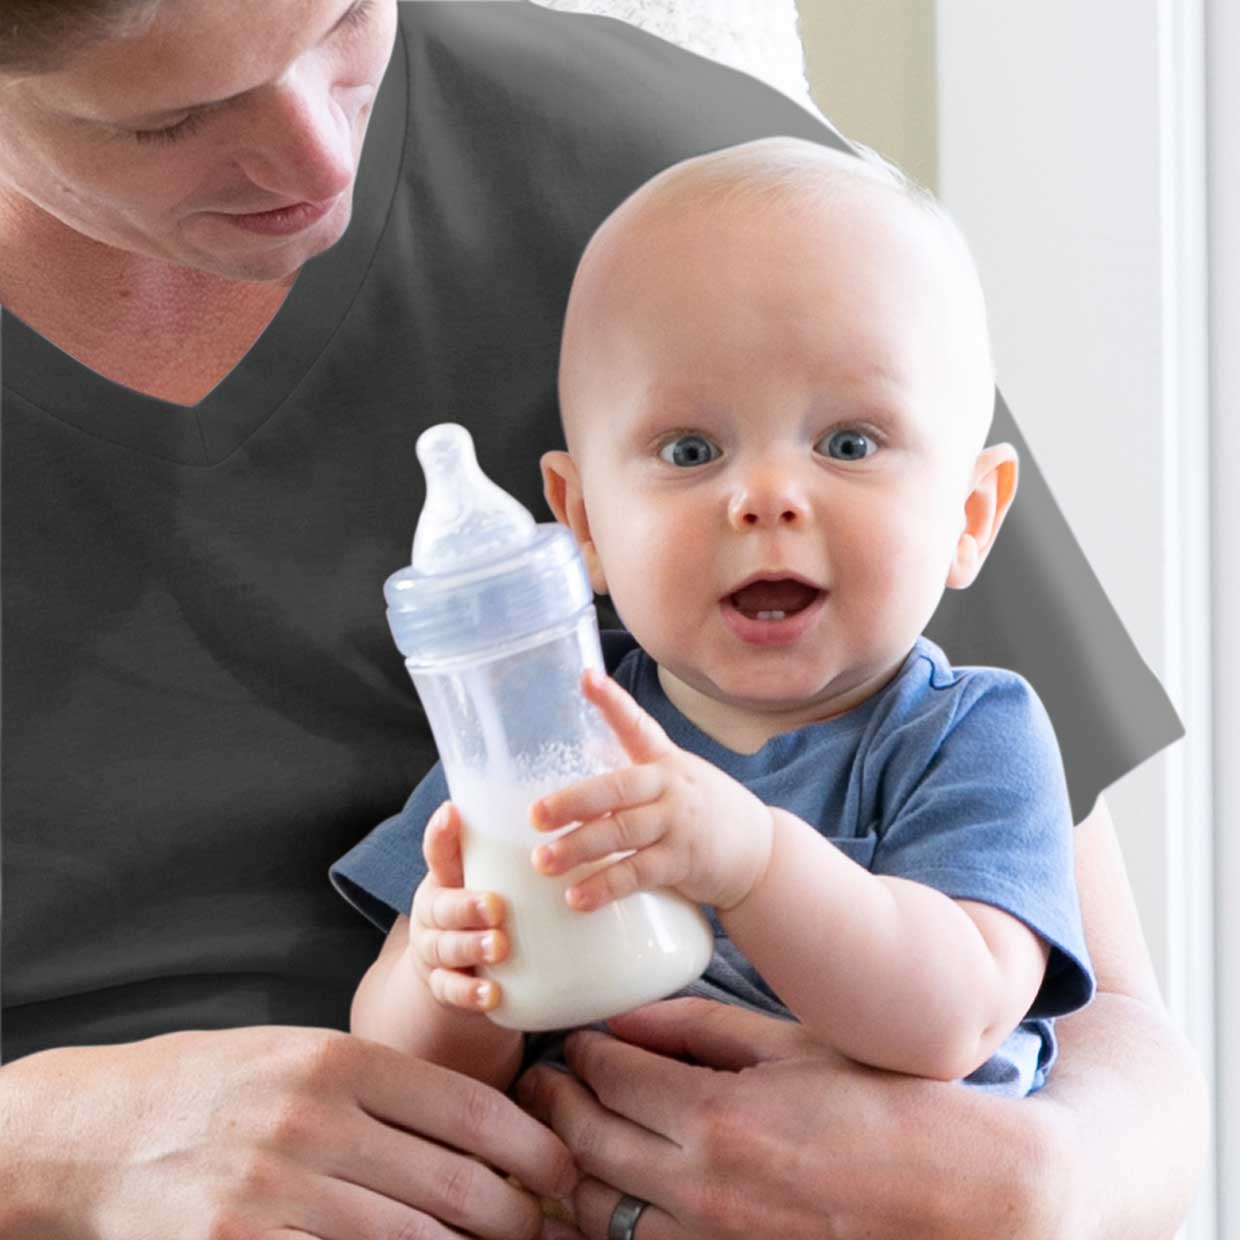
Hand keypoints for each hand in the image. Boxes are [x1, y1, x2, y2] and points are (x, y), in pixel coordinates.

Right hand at [1, 1024, 577, 1239]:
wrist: (106, 1128)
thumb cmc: (228, 1084)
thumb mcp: (310, 1055)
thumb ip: (390, 1089)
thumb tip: (489, 1130)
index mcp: (343, 1059)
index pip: (473, 1109)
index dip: (536, 1150)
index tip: (563, 1175)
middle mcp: (314, 1118)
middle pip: (456, 1183)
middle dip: (519, 1217)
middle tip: (541, 1229)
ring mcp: (273, 1188)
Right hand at [410, 799, 509, 1012]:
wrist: (455, 966)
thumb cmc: (484, 905)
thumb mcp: (492, 874)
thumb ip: (513, 849)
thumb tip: (572, 799)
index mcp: (446, 877)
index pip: (438, 850)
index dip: (441, 832)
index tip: (453, 813)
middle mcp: (434, 911)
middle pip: (441, 906)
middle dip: (467, 906)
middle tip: (496, 906)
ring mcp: (436, 950)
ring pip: (445, 948)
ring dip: (471, 947)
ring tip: (499, 947)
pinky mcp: (443, 986)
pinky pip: (450, 991)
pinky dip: (469, 994)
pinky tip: (491, 995)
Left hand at [517, 997, 1069, 1239]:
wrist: (953, 1193)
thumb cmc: (875, 1105)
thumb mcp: (786, 1045)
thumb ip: (697, 1029)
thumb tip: (626, 1018)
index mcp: (718, 1115)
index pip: (611, 1078)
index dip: (581, 1053)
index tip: (573, 1040)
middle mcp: (704, 1184)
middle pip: (589, 1142)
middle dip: (556, 1104)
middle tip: (544, 1080)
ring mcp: (713, 1238)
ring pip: (600, 1210)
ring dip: (571, 1169)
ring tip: (564, 1136)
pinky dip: (610, 1223)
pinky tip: (604, 1195)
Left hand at [528, 671, 772, 911]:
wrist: (761, 852)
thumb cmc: (706, 812)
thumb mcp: (678, 779)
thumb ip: (634, 772)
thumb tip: (583, 751)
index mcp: (665, 761)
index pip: (636, 724)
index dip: (611, 700)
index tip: (586, 678)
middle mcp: (670, 787)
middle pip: (616, 789)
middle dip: (572, 801)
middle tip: (535, 815)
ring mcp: (677, 824)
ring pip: (620, 833)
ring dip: (578, 848)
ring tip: (543, 862)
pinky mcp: (683, 861)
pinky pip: (637, 873)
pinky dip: (605, 886)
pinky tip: (578, 897)